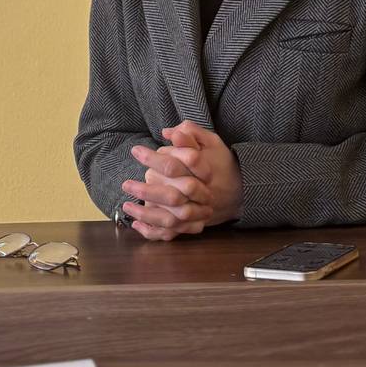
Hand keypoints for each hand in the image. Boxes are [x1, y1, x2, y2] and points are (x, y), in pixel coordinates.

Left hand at [120, 122, 242, 240]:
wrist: (240, 190)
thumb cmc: (221, 162)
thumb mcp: (212, 142)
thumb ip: (191, 133)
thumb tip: (168, 132)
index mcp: (204, 174)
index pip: (175, 165)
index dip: (153, 158)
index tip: (135, 150)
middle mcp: (201, 196)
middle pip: (171, 196)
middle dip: (146, 191)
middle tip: (125, 183)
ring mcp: (198, 214)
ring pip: (170, 219)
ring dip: (145, 214)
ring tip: (126, 205)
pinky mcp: (193, 226)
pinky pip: (171, 234)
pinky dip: (152, 232)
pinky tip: (136, 224)